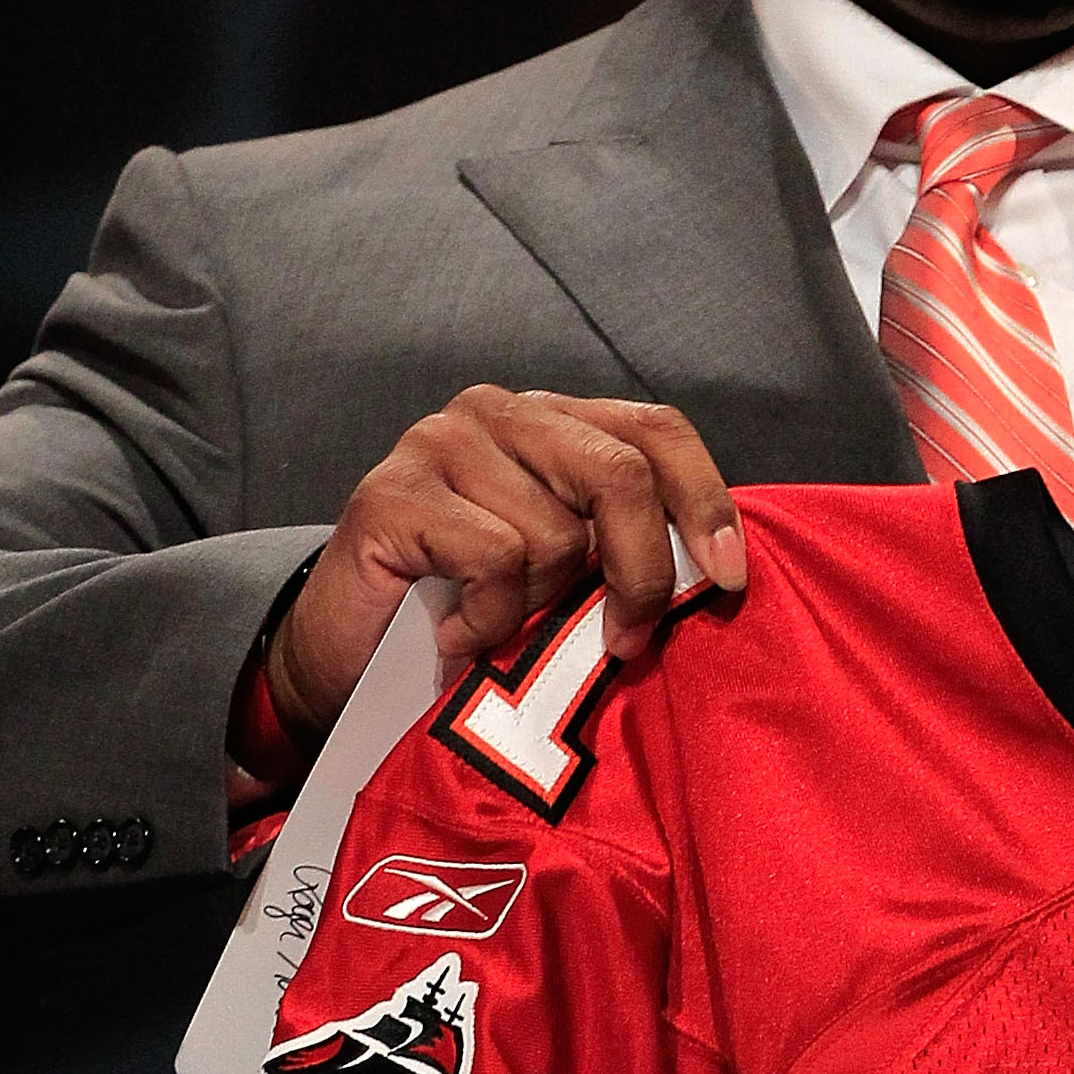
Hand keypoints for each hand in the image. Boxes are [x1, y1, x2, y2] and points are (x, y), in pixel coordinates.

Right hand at [264, 391, 745, 747]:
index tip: (730, 581)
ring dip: (536, 607)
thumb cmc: (470, 617)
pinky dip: (488, 621)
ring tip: (495, 626)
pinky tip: (455, 633)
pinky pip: (495, 561)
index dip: (706, 502)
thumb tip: (716, 570)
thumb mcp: (566, 575)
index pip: (657, 431)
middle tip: (626, 643)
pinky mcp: (394, 491)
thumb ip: (624, 546)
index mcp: (554, 421)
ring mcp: (441, 442)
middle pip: (620, 475)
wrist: (343, 662)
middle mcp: (500, 412)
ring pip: (555, 534)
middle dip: (641, 574)